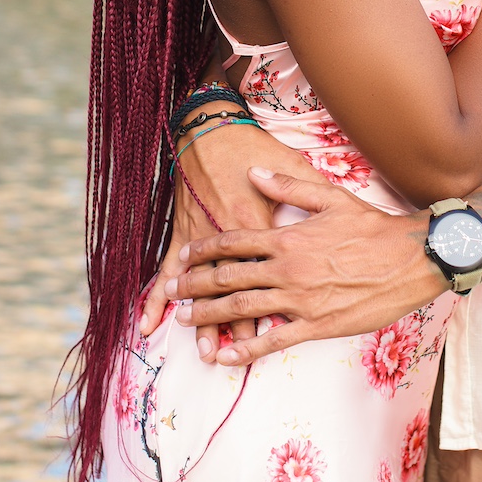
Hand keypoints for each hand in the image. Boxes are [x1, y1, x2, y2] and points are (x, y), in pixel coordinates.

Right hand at [141, 120, 303, 359]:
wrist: (210, 127)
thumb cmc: (253, 144)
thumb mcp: (292, 164)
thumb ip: (307, 194)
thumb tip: (332, 217)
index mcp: (262, 224)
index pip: (271, 274)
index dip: (275, 303)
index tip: (278, 331)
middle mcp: (231, 237)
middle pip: (236, 289)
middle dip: (237, 324)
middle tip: (240, 354)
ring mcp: (202, 236)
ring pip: (203, 287)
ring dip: (202, 319)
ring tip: (203, 350)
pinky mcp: (182, 231)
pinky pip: (167, 270)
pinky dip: (157, 296)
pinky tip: (149, 321)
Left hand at [166, 167, 441, 365]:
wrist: (413, 258)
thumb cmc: (374, 227)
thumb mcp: (332, 198)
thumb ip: (289, 186)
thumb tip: (254, 172)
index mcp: (289, 238)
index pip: (234, 242)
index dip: (205, 249)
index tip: (185, 255)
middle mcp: (288, 269)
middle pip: (228, 277)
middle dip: (195, 284)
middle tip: (173, 289)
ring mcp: (301, 300)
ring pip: (242, 309)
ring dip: (209, 315)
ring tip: (186, 319)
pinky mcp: (317, 325)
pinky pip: (273, 340)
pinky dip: (245, 349)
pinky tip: (225, 355)